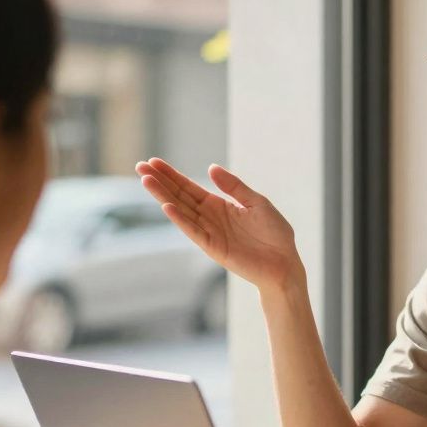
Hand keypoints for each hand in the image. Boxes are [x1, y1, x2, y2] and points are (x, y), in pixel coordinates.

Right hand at [135, 158, 302, 291]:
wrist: (286, 263)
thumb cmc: (275, 234)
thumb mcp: (256, 202)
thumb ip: (234, 186)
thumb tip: (211, 168)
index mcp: (219, 206)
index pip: (189, 188)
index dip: (171, 175)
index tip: (152, 162)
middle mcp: (210, 218)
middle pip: (180, 196)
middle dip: (160, 182)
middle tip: (140, 167)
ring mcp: (209, 233)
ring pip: (181, 212)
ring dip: (163, 197)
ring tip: (146, 181)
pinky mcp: (214, 248)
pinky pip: (194, 232)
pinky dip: (180, 220)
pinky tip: (167, 207)